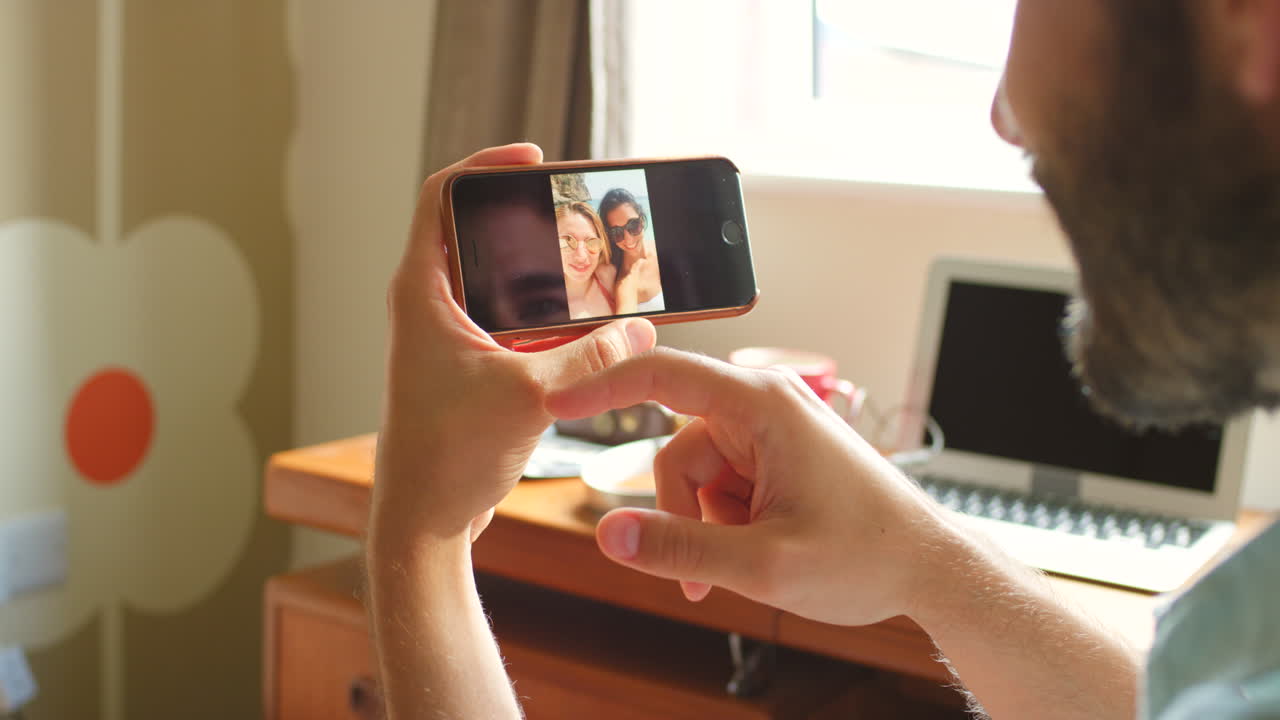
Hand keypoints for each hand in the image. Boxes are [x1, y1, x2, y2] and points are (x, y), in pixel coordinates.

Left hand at [372, 144, 656, 546]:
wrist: (424, 521)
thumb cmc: (447, 456)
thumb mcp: (531, 394)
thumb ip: (592, 356)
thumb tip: (640, 330)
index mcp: (423, 292)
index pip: (442, 197)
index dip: (486, 167)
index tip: (533, 162)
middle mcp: (431, 307)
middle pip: (479, 237)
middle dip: (531, 224)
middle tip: (578, 215)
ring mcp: (451, 339)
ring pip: (502, 286)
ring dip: (546, 279)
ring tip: (595, 270)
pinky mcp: (472, 369)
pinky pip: (514, 327)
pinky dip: (550, 323)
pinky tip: (592, 329)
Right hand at [547, 348, 955, 626]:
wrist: (928, 569)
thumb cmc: (867, 554)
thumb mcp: (764, 563)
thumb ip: (679, 546)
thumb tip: (607, 533)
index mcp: (762, 405)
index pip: (662, 375)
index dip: (601, 386)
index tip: (554, 401)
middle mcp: (764, 406)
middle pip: (676, 449)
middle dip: (681, 513)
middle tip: (701, 571)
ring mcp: (772, 433)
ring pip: (694, 476)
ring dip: (704, 526)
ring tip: (746, 566)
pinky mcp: (777, 459)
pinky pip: (720, 487)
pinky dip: (724, 525)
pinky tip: (755, 555)